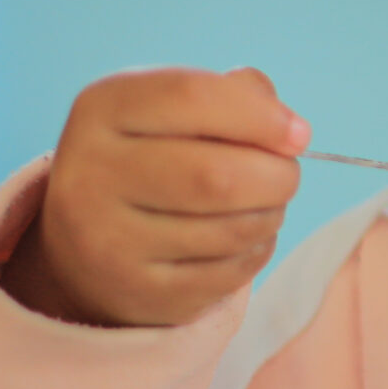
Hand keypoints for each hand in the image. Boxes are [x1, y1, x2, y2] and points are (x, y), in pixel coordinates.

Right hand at [1, 68, 308, 327]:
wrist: (89, 243)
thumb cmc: (152, 157)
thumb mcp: (172, 110)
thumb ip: (233, 96)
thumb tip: (289, 129)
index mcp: (101, 110)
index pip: (191, 97)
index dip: (260, 114)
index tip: (299, 134)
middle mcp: (90, 174)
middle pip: (217, 175)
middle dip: (276, 175)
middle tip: (285, 175)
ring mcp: (107, 241)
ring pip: (230, 230)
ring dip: (270, 215)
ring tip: (263, 203)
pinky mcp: (138, 292)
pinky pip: (229, 273)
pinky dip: (256, 251)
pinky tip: (242, 238)